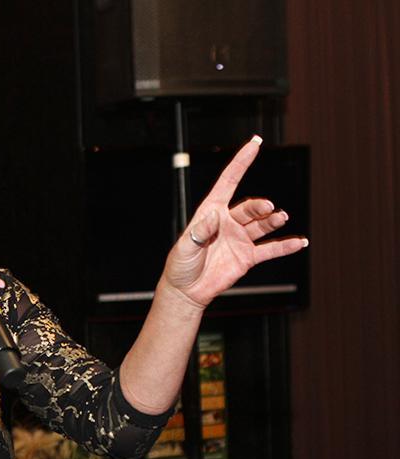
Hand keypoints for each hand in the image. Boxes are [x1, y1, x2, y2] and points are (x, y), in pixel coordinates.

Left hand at [161, 136, 308, 306]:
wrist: (186, 291)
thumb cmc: (180, 266)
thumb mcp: (185, 247)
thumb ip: (199, 232)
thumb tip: (215, 215)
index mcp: (211, 213)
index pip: (228, 182)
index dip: (241, 162)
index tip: (255, 144)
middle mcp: (228, 222)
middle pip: (249, 208)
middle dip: (260, 207)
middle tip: (268, 208)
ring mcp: (240, 239)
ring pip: (261, 225)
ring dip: (273, 220)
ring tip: (281, 217)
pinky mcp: (247, 257)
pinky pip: (270, 249)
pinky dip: (285, 246)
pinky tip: (300, 242)